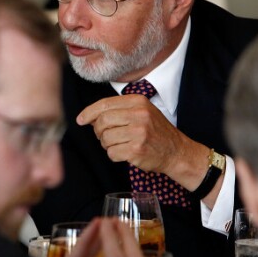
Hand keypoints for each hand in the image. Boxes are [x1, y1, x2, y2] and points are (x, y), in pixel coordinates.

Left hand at [77, 94, 206, 188]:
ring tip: (120, 144)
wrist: (177, 152)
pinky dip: (114, 155)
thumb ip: (118, 110)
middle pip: (102, 121)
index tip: (80, 120)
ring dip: (107, 145)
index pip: (104, 104)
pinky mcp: (136, 149)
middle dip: (98, 131)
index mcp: (138, 102)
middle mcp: (139, 115)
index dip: (88, 112)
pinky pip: (111, 153)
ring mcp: (138, 132)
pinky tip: (125, 153)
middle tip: (104, 136)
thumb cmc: (155, 132)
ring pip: (105, 138)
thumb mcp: (141, 112)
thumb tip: (88, 116)